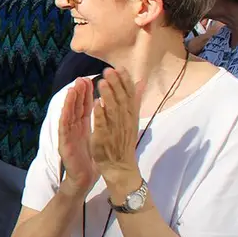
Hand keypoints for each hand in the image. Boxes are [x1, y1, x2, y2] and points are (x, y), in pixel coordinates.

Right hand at [58, 77, 99, 195]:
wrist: (85, 177)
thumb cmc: (93, 157)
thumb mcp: (99, 135)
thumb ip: (102, 120)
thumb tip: (108, 106)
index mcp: (83, 125)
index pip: (85, 105)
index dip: (87, 92)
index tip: (91, 79)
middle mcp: (74, 127)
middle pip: (76, 107)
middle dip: (78, 92)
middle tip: (81, 78)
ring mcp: (68, 134)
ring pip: (68, 114)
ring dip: (69, 101)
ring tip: (73, 88)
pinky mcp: (64, 143)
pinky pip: (64, 128)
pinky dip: (65, 117)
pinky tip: (67, 109)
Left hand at [89, 68, 143, 192]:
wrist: (121, 168)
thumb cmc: (124, 142)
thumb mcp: (131, 119)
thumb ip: (135, 100)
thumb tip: (141, 82)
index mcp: (131, 116)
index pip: (130, 96)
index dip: (125, 82)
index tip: (120, 68)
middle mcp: (125, 122)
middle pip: (122, 100)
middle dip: (116, 85)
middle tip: (109, 70)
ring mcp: (115, 130)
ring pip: (112, 111)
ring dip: (108, 96)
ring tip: (101, 82)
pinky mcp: (105, 139)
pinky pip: (103, 126)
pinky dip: (101, 115)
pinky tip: (96, 104)